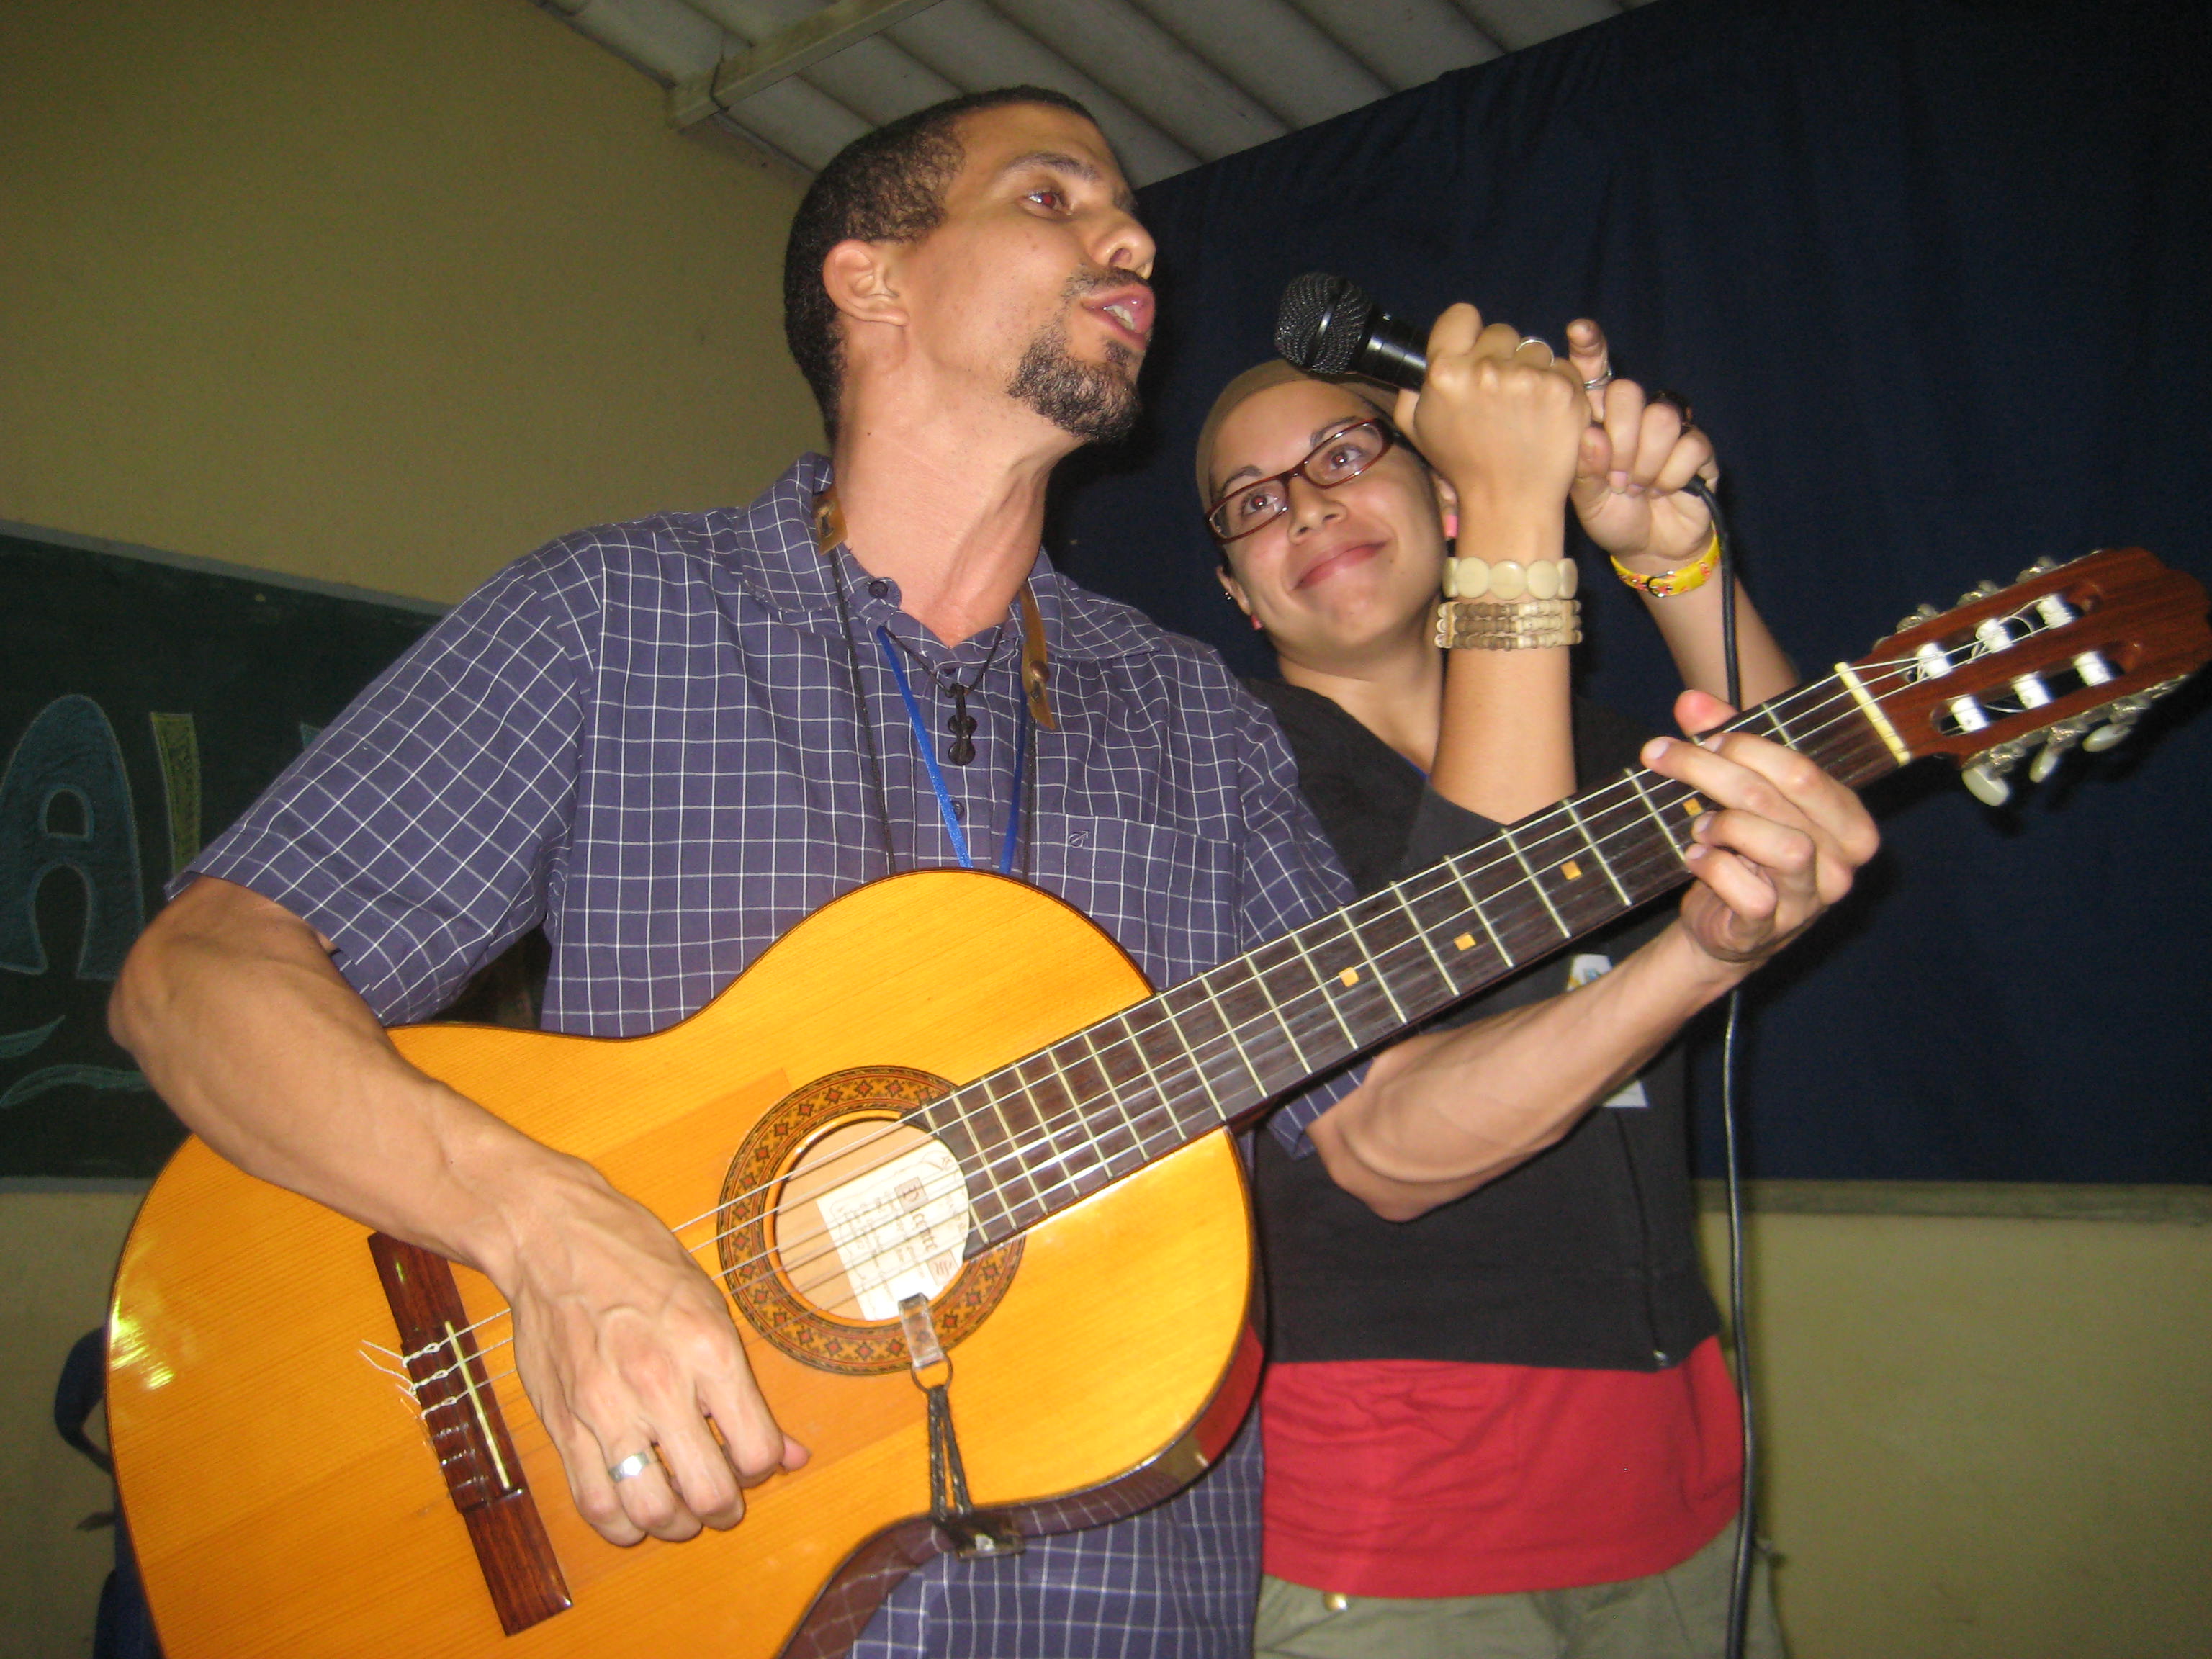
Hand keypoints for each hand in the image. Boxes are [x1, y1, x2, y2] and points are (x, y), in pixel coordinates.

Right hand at [501, 1159, 806, 1545]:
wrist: (554, 1238)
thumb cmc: (639, 1261)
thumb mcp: (710, 1306)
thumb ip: (745, 1388)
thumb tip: (788, 1453)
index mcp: (708, 1350)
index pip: (755, 1449)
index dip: (762, 1468)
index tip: (751, 1460)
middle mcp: (659, 1384)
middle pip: (708, 1491)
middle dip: (724, 1508)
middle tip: (722, 1501)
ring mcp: (606, 1408)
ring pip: (650, 1509)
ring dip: (674, 1525)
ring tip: (680, 1512)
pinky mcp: (563, 1423)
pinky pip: (594, 1501)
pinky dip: (620, 1523)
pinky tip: (634, 1511)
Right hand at [1391, 303, 1588, 535]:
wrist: (1508, 501)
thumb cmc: (1463, 466)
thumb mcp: (1418, 429)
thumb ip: (1412, 390)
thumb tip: (1415, 367)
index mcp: (1446, 372)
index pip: (1461, 315)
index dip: (1468, 331)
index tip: (1474, 350)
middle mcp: (1485, 369)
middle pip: (1502, 332)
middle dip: (1503, 355)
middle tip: (1502, 393)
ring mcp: (1527, 378)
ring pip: (1535, 348)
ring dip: (1533, 371)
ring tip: (1525, 407)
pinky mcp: (1562, 389)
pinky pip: (1563, 367)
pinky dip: (1557, 387)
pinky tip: (1546, 414)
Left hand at [1564, 319, 1717, 568]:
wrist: (1650, 548)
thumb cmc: (1611, 517)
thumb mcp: (1585, 499)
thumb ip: (1582, 468)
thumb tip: (1593, 437)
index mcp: (1600, 420)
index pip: (1595, 373)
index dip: (1590, 347)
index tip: (1579, 330)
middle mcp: (1634, 416)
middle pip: (1629, 393)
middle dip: (1621, 440)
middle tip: (1616, 478)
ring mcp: (1669, 428)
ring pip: (1662, 419)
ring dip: (1646, 464)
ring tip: (1636, 489)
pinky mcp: (1698, 447)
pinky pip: (1690, 446)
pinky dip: (1672, 477)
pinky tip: (1662, 492)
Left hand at [1642, 691, 1878, 972]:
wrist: (1724, 927)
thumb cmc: (1741, 851)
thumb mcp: (1740, 792)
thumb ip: (1724, 742)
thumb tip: (1691, 701)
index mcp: (1847, 820)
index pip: (1804, 769)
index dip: (1746, 746)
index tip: (1703, 738)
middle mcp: (1841, 862)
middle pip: (1783, 796)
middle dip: (1715, 769)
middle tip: (1668, 760)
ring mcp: (1810, 899)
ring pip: (1783, 845)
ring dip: (1727, 825)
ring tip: (1700, 828)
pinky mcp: (1772, 929)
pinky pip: (1751, 894)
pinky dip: (1714, 869)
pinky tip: (1698, 859)